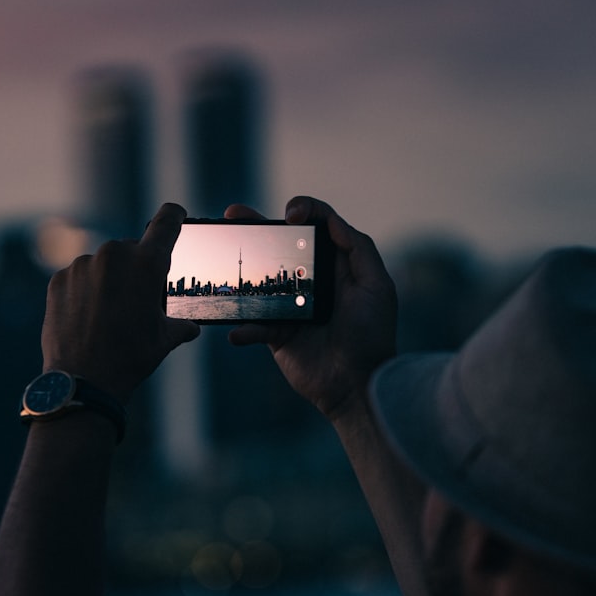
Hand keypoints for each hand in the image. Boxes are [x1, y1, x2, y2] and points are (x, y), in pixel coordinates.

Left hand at [41, 203, 200, 402]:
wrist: (83, 380)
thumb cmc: (130, 358)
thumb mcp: (165, 339)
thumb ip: (181, 325)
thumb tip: (191, 327)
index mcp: (147, 263)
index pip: (167, 221)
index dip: (174, 216)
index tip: (175, 215)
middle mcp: (114, 254)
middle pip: (131, 249)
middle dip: (135, 268)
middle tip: (134, 301)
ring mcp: (83, 265)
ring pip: (103, 264)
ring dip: (108, 280)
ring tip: (107, 315)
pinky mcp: (59, 278)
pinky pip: (78, 277)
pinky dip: (84, 291)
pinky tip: (87, 316)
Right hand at [227, 196, 396, 419]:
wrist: (357, 385)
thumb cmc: (372, 335)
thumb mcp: (377, 287)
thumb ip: (359, 249)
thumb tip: (332, 220)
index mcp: (336, 266)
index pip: (317, 227)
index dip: (305, 211)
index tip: (291, 214)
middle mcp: (310, 282)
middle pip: (279, 246)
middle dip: (256, 227)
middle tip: (233, 214)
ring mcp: (290, 307)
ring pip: (259, 280)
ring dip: (238, 268)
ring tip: (218, 252)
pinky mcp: (277, 334)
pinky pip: (253, 325)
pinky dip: (243, 328)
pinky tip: (237, 331)